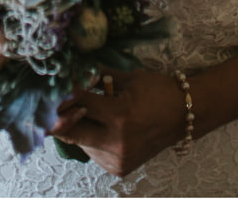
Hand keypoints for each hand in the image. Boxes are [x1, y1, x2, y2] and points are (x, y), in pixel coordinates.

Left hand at [50, 69, 186, 176]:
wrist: (184, 116)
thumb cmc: (158, 92)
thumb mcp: (129, 78)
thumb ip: (99, 76)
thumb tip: (75, 68)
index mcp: (120, 115)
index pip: (80, 104)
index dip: (66, 92)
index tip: (57, 83)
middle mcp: (117, 142)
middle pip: (72, 131)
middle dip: (60, 116)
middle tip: (53, 102)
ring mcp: (118, 159)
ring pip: (81, 143)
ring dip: (77, 127)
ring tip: (85, 111)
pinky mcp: (120, 168)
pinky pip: (94, 153)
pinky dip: (91, 139)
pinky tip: (100, 126)